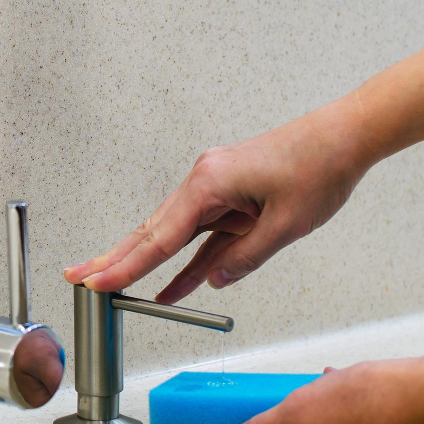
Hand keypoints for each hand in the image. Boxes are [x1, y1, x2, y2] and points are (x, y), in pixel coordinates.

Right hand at [63, 103, 372, 301]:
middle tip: (79, 278)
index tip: (97, 283)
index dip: (126, 266)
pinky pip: (198, 237)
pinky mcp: (227, 197)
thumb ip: (246, 257)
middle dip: (114, 259)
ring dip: (143, 262)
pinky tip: (170, 287)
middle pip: (150, 232)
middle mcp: (203, 183)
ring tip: (110, 284)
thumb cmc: (319, 167)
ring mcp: (213, 189)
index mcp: (209, 183)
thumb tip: (214, 281)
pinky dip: (184, 262)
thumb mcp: (286, 223)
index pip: (159, 237)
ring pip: (170, 235)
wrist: (345, 136)